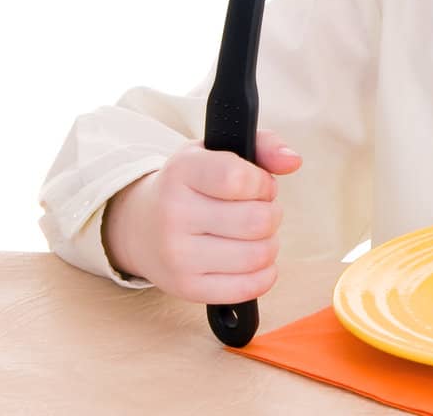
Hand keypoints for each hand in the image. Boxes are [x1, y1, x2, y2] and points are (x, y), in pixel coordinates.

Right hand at [100, 129, 302, 303]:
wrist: (139, 225)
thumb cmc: (192, 184)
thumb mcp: (217, 151)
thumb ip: (263, 145)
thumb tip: (293, 161)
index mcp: (182, 172)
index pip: (239, 179)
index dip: (262, 182)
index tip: (257, 184)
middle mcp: (173, 214)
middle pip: (258, 221)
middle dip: (271, 213)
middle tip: (257, 210)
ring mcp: (177, 255)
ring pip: (258, 254)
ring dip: (269, 242)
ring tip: (253, 234)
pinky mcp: (185, 287)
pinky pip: (247, 288)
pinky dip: (264, 274)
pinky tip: (252, 258)